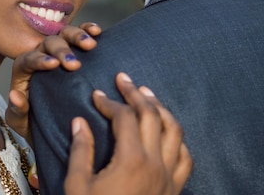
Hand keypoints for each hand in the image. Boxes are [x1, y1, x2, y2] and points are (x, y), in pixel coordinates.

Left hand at [5, 22, 100, 138]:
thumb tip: (14, 95)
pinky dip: (88, 29)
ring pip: (65, 34)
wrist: (56, 126)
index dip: (40, 60)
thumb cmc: (34, 122)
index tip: (53, 64)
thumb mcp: (21, 122)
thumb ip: (16, 111)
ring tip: (91, 45)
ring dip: (77, 36)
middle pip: (49, 44)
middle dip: (62, 51)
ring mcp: (59, 51)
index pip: (28, 59)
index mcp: (24, 70)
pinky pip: (81, 33)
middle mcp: (41, 55)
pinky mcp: (76, 50)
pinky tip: (97, 31)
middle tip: (75, 64)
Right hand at [64, 73, 192, 194]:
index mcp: (132, 160)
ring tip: (148, 95)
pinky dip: (178, 139)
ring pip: (175, 130)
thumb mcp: (78, 187)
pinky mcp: (176, 189)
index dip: (110, 102)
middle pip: (152, 115)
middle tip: (124, 79)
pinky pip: (186, 157)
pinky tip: (168, 133)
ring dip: (161, 108)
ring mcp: (170, 176)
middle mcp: (156, 163)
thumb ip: (81, 151)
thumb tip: (80, 122)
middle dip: (137, 94)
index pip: (124, 117)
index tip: (97, 95)